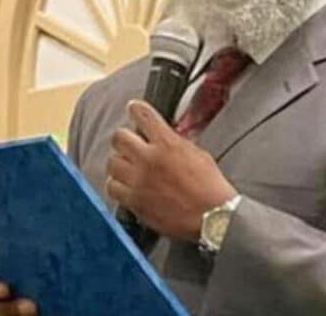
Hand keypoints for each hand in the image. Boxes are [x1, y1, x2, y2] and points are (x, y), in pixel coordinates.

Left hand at [106, 100, 237, 241]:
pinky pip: (112, 186)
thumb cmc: (210, 187)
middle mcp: (149, 158)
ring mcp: (139, 180)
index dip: (135, 108)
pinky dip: (116, 184)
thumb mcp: (198, 154)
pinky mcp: (134, 200)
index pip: (142, 114)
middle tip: (129, 144)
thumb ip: (176, 143)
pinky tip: (125, 185)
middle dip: (123, 139)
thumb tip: (163, 137)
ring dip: (119, 163)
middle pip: (118, 137)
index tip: (133, 109)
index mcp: (168, 143)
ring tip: (128, 168)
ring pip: (112, 162)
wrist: (213, 216)